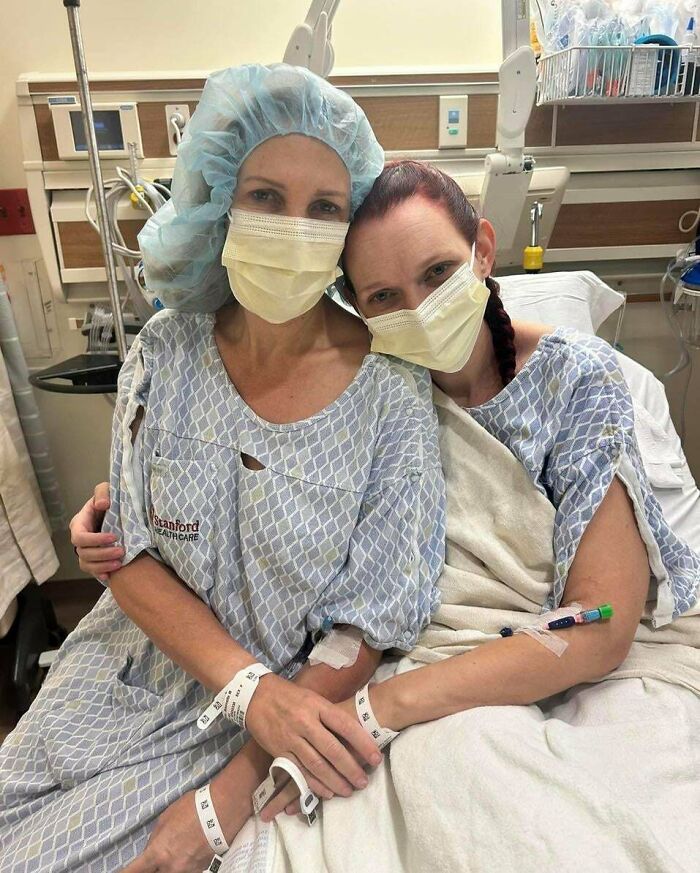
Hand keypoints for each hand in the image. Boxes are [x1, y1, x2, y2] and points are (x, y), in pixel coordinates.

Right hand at [69, 482, 123, 580]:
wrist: (117, 512)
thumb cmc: (109, 499)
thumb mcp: (106, 489)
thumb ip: (102, 493)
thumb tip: (101, 504)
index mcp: (80, 523)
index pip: (80, 536)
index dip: (95, 539)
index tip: (114, 537)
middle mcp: (80, 539)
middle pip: (84, 553)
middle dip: (102, 554)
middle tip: (121, 552)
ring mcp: (85, 550)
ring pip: (86, 564)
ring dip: (102, 566)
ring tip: (119, 564)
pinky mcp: (93, 559)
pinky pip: (92, 571)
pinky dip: (99, 574)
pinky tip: (109, 576)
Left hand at [119, 788, 213, 872]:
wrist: (222, 811)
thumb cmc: (192, 809)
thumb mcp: (166, 817)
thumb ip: (156, 836)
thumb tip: (153, 846)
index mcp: (157, 853)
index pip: (133, 871)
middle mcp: (169, 867)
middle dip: (150, 869)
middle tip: (153, 860)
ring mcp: (186, 871)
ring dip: (167, 867)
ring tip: (176, 850)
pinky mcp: (200, 870)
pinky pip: (185, 871)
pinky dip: (182, 865)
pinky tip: (187, 852)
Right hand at [258, 694, 370, 820]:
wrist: (255, 695)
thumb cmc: (290, 696)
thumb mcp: (313, 698)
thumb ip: (330, 715)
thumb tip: (353, 734)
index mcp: (317, 706)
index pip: (345, 725)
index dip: (363, 743)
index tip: (376, 758)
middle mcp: (305, 722)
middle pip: (332, 749)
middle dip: (350, 768)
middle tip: (363, 782)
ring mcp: (291, 738)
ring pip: (317, 764)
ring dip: (335, 781)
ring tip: (349, 790)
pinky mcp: (279, 751)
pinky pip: (299, 771)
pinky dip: (314, 784)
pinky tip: (326, 792)